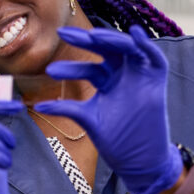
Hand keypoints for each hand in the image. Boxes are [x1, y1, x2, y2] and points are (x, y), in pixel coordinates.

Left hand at [36, 25, 181, 193]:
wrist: (140, 159)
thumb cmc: (116, 140)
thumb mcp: (87, 119)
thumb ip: (65, 108)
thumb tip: (36, 106)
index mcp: (105, 82)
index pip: (87, 67)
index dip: (70, 66)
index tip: (49, 70)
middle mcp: (121, 75)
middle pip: (104, 50)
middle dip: (85, 40)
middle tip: (63, 34)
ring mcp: (139, 76)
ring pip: (126, 48)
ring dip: (111, 39)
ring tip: (93, 35)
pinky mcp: (157, 81)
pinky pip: (155, 58)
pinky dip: (147, 45)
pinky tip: (136, 33)